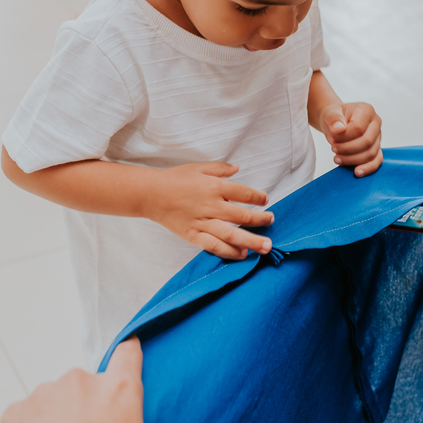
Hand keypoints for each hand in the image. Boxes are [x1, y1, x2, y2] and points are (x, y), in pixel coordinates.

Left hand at [0, 338, 153, 422]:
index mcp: (120, 393)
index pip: (127, 355)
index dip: (127, 354)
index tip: (126, 352)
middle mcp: (81, 384)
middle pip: (84, 386)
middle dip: (82, 408)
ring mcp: (44, 396)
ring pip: (51, 402)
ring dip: (54, 421)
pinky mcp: (14, 414)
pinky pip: (23, 418)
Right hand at [145, 162, 273, 259]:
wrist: (150, 194)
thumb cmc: (175, 179)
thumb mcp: (198, 167)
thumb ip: (220, 168)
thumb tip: (238, 169)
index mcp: (214, 186)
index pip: (243, 193)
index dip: (258, 197)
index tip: (265, 200)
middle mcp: (211, 205)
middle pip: (242, 215)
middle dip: (261, 220)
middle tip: (272, 221)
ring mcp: (202, 222)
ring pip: (232, 234)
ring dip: (252, 241)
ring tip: (266, 246)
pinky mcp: (193, 236)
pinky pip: (214, 246)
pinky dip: (229, 251)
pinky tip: (242, 254)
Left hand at [316, 102, 382, 176]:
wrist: (335, 123)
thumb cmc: (334, 117)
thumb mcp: (330, 113)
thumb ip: (334, 118)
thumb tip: (339, 128)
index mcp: (367, 110)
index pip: (359, 127)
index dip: (344, 136)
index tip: (330, 138)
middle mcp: (376, 123)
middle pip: (366, 141)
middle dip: (347, 149)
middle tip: (333, 149)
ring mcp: (378, 137)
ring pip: (370, 153)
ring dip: (352, 159)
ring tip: (337, 159)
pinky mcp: (376, 149)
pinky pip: (376, 161)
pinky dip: (368, 168)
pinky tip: (357, 172)